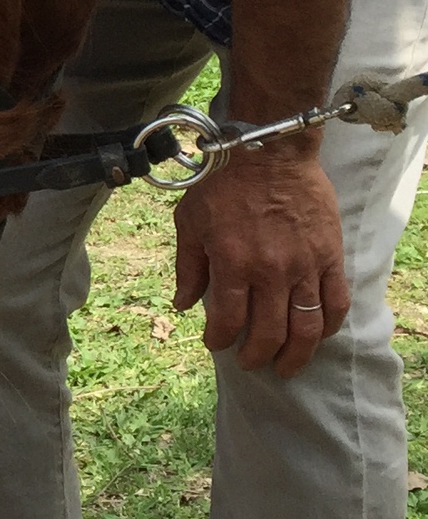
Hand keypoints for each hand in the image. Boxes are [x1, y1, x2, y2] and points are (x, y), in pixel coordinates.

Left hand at [174, 140, 347, 376]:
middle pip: (269, 332)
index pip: (226, 320)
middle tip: (250, 363)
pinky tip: (318, 336)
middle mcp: (270, 271)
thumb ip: (188, 266)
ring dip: (296, 354)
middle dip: (257, 356)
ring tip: (286, 366)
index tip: (215, 345)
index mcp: (232, 263)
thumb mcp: (189, 221)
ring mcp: (305, 266)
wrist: (270, 152)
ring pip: (306, 327)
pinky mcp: (330, 257)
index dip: (219, 340)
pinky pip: (335, 302)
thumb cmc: (223, 184)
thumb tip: (182, 304)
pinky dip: (328, 326)